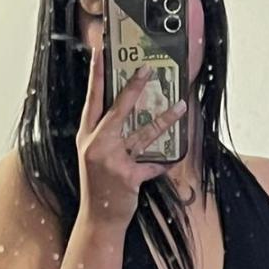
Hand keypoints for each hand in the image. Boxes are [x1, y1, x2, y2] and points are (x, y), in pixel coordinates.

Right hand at [76, 46, 186, 227]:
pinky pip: (152, 166)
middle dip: (133, 87)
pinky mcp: (128, 177)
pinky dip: (163, 163)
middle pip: (118, 109)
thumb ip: (106, 133)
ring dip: (164, 119)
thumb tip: (126, 110)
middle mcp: (98, 144)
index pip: (93, 98)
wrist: (99, 218)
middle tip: (147, 68)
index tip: (102, 50)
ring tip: (180, 106)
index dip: (97, 73)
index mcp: (88, 135)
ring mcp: (112, 161)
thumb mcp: (94, 155)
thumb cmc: (99, 185)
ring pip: (143, 133)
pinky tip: (173, 159)